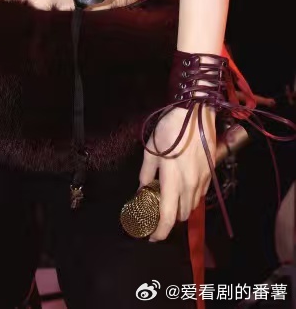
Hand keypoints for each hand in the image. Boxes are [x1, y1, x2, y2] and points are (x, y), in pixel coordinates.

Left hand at [138, 104, 215, 241]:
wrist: (197, 115)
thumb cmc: (170, 129)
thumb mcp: (152, 149)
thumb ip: (147, 172)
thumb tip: (143, 188)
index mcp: (173, 181)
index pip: (168, 216)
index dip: (160, 231)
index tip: (152, 237)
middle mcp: (190, 186)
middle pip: (181, 215)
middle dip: (169, 219)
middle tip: (157, 211)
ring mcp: (202, 181)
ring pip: (192, 206)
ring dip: (180, 209)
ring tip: (168, 198)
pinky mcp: (210, 175)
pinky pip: (199, 195)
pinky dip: (189, 198)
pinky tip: (181, 187)